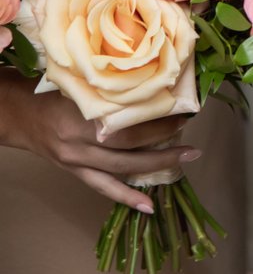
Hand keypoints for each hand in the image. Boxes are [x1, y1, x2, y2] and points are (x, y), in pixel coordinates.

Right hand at [0, 72, 196, 211]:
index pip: (127, 120)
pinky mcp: (74, 171)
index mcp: (83, 114)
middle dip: (164, 145)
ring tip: (183, 162)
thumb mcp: (83, 87)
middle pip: (128, 146)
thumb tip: (157, 88)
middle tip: (192, 145)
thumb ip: (113, 92)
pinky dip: (126, 197)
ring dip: (155, 167)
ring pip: (120, 169)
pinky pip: (103, 187)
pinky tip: (148, 206)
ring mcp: (76, 159)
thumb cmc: (55, 94)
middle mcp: (80, 140)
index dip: (157, 119)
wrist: (20, 115)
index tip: (184, 111)